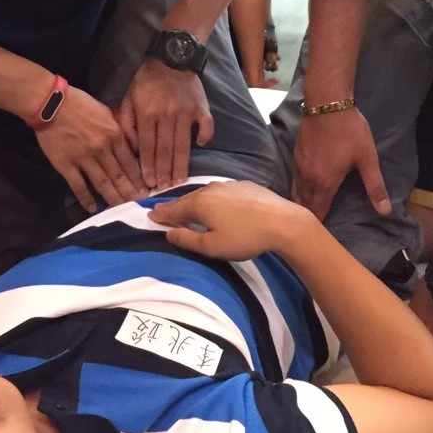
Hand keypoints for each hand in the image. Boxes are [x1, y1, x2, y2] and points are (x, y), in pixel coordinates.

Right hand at [35, 85, 145, 213]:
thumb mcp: (104, 111)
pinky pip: (78, 185)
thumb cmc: (78, 103)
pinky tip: (92, 208)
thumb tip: (125, 144)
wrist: (50, 103)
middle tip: (139, 205)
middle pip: (119, 176)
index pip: (130, 162)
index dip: (139, 178)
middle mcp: (102, 149)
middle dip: (130, 192)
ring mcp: (84, 158)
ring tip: (122, 209)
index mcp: (114, 134)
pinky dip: (86, 198)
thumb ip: (116, 129)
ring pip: (102, 183)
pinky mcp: (66, 165)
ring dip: (113, 198)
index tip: (146, 190)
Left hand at [118, 59, 214, 190]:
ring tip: (180, 182)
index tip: (149, 184)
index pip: (148, 147)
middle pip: (165, 150)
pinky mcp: (201, 107)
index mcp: (148, 113)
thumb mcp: (128, 97)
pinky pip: (206, 125)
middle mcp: (167, 115)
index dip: (148, 167)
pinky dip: (205, 136)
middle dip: (164, 173)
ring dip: (181, 165)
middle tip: (164, 190)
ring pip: (183, 144)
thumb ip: (126, 122)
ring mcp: (186, 112)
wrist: (171, 57)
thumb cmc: (147, 80)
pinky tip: (202, 146)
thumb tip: (134, 147)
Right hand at [148, 180, 316, 261]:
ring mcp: (229, 185)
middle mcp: (211, 189)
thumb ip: (187, 239)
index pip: (174, 209)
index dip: (161, 215)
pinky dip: (212, 199)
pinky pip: (221, 192)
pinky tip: (216, 205)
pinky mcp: (245, 186)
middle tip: (163, 211)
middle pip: (188, 199)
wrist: (282, 222)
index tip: (150, 216)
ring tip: (187, 208)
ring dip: (194, 202)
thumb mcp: (211, 247)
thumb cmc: (244, 238)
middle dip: (174, 206)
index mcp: (200, 203)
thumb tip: (168, 232)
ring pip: (205, 194)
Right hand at [292, 106, 389, 220]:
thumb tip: (385, 212)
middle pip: (304, 205)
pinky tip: (299, 190)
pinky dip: (296, 190)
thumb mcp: (367, 159)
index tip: (320, 238)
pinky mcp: (295, 155)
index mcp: (324, 183)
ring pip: (295, 192)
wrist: (326, 102)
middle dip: (307, 218)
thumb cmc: (349, 130)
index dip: (320, 226)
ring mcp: (299, 166)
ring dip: (299, 205)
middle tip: (310, 231)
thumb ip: (374, 187)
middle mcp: (307, 178)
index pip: (319, 212)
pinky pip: (293, 180)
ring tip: (303, 216)